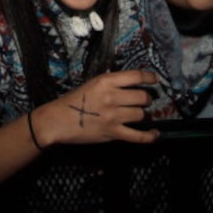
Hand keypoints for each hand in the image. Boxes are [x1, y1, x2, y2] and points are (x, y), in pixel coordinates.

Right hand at [35, 70, 161, 146]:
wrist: (57, 120)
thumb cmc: (72, 101)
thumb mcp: (92, 84)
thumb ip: (111, 84)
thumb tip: (130, 86)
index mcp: (106, 81)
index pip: (135, 76)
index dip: (149, 77)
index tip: (154, 79)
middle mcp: (112, 97)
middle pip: (142, 97)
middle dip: (145, 99)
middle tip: (142, 101)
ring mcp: (113, 116)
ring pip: (141, 114)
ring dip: (143, 115)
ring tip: (138, 115)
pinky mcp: (112, 133)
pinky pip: (137, 136)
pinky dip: (149, 136)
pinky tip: (155, 133)